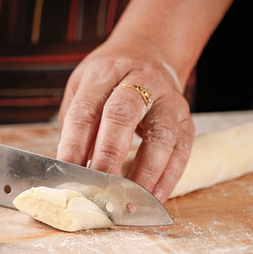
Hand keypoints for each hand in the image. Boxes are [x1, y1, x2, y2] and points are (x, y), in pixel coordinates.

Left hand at [57, 38, 193, 201]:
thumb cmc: (110, 80)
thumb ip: (78, 123)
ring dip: (144, 172)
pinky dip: (168, 178)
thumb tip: (71, 167)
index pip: (86, 110)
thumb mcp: (84, 87)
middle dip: (109, 154)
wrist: (150, 54)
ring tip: (128, 199)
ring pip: (160, 135)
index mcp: (105, 72)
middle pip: (123, 115)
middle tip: (98, 185)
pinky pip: (181, 151)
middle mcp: (140, 81)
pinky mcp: (185, 120)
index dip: (75, 144)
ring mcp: (167, 100)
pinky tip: (153, 197)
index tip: (67, 173)